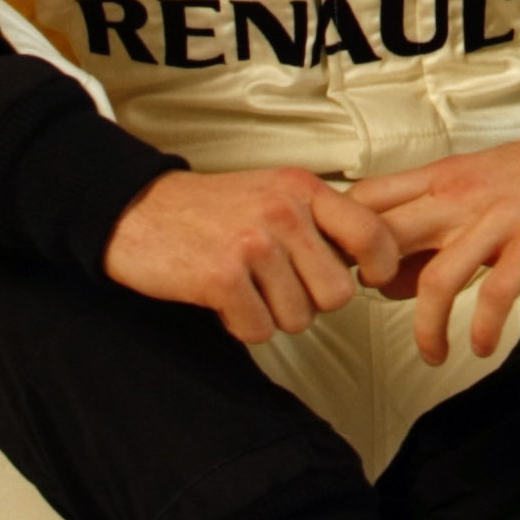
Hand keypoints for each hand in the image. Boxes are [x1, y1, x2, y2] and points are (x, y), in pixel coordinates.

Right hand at [102, 163, 400, 342]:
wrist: (141, 211)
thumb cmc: (215, 209)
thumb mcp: (276, 193)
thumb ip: (321, 218)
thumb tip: (372, 255)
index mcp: (304, 189)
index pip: (373, 234)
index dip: (378, 266)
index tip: (362, 277)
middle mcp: (284, 212)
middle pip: (337, 294)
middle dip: (311, 302)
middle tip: (279, 286)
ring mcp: (254, 244)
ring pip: (298, 318)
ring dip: (273, 315)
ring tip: (247, 287)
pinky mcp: (222, 278)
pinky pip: (259, 331)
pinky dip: (242, 326)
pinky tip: (225, 301)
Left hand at [354, 127, 519, 361]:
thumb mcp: (473, 186)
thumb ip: (430, 224)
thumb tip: (387, 280)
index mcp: (441, 178)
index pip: (367, 199)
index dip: (341, 238)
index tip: (340, 273)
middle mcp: (460, 196)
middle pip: (388, 238)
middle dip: (370, 282)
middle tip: (376, 313)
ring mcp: (497, 218)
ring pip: (437, 278)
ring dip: (426, 328)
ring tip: (433, 353)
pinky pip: (496, 292)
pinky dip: (483, 327)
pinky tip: (482, 346)